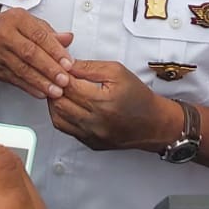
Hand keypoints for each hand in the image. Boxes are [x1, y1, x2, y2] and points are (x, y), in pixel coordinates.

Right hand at [0, 8, 73, 99]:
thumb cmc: (5, 27)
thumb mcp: (27, 22)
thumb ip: (48, 32)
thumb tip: (68, 38)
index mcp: (16, 19)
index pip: (39, 35)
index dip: (55, 50)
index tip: (68, 62)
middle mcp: (5, 35)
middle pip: (30, 54)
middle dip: (49, 69)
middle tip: (64, 79)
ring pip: (22, 69)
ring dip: (41, 82)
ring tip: (56, 90)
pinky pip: (14, 80)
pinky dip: (29, 88)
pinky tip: (41, 93)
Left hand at [48, 59, 172, 151]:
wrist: (153, 123)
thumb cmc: (139, 97)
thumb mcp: (117, 72)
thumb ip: (90, 67)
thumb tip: (67, 65)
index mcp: (103, 102)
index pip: (69, 86)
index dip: (60, 74)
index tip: (60, 67)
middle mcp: (95, 122)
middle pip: (60, 102)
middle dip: (55, 87)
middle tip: (57, 78)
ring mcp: (91, 135)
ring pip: (58, 117)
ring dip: (55, 102)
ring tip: (61, 91)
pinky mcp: (89, 143)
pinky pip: (65, 129)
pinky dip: (61, 115)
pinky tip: (67, 105)